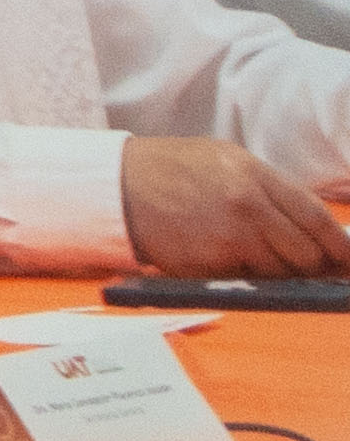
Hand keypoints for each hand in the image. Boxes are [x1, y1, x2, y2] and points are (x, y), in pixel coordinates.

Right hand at [121, 135, 349, 276]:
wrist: (114, 185)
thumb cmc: (170, 170)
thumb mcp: (223, 160)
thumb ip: (267, 189)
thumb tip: (311, 226)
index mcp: (253, 174)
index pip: (315, 217)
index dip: (339, 244)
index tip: (349, 260)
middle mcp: (247, 206)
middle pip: (304, 252)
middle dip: (311, 265)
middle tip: (308, 268)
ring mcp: (228, 237)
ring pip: (280, 272)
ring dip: (278, 272)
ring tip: (255, 257)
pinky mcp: (209, 264)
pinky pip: (246, 280)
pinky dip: (246, 276)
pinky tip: (229, 260)